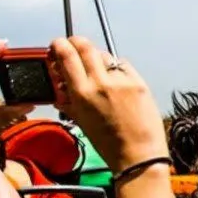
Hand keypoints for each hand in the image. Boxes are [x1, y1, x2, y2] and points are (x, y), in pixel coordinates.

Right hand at [50, 37, 166, 169]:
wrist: (138, 154)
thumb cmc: (108, 144)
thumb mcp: (81, 122)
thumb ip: (69, 101)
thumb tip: (61, 87)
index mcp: (82, 94)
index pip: (67, 55)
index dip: (60, 45)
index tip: (58, 44)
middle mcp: (101, 82)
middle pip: (86, 46)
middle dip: (76, 42)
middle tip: (74, 45)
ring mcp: (122, 80)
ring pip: (105, 55)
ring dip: (96, 58)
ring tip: (97, 71)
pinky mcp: (138, 82)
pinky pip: (123, 66)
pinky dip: (116, 69)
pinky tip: (116, 81)